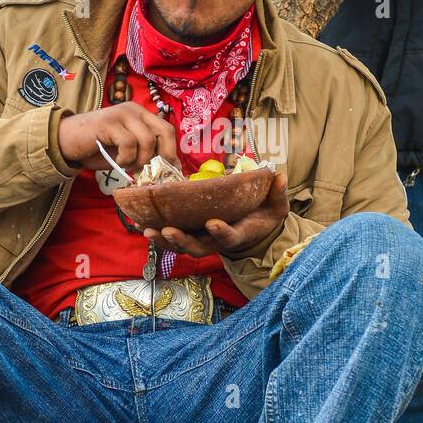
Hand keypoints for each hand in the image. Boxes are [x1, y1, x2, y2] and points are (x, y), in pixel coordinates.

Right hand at [57, 103, 178, 173]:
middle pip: (164, 131)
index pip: (167, 130)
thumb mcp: (127, 151)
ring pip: (146, 140)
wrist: (66, 142)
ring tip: (128, 166)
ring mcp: (121, 114)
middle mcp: (134, 110)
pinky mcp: (109, 123)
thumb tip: (171, 168)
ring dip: (140, 160)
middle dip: (162, 156)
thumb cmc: (98, 148)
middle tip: (150, 171)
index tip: (169, 171)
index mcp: (141, 115)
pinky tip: (117, 161)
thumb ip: (146, 153)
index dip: (171, 151)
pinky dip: (125, 158)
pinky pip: (128, 144)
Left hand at [141, 170, 289, 258]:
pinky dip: (159, 235)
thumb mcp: (276, 205)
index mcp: (238, 233)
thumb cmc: (264, 215)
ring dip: (164, 241)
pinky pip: (173, 240)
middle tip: (167, 230)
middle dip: (181, 241)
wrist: (255, 230)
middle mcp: (217, 241)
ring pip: (181, 246)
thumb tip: (280, 176)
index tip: (213, 223)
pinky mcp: (192, 235)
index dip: (221, 232)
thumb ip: (278, 193)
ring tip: (147, 230)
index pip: (229, 237)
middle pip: (197, 247)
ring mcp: (202, 240)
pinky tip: (142, 224)